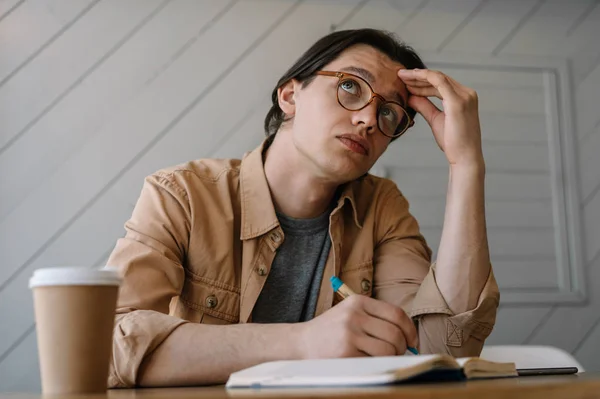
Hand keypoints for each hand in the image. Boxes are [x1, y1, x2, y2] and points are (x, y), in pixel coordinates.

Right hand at [296, 294, 417, 358]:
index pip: (397, 314)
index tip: (412, 341)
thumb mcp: (350, 314)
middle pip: (395, 333)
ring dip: (392, 357)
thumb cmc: (331, 331)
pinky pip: (375, 361)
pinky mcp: (346, 353)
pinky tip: (369, 362)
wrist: (301, 343)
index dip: (410, 330)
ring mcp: (349, 334)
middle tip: (397, 353)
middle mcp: (354, 315)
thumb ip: (376, 318)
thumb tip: (409, 336)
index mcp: (358, 302)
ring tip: (383, 359)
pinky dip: (378, 364)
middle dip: (402, 347)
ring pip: (389, 349)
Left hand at [398, 68, 483, 166]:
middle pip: (439, 78)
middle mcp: (467, 94)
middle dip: (418, 76)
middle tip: (400, 75)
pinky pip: (438, 81)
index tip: (406, 81)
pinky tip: (410, 80)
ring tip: (402, 77)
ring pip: (437, 78)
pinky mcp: (457, 101)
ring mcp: (464, 96)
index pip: (441, 84)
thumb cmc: (453, 142)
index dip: (423, 81)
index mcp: (464, 98)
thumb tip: (410, 97)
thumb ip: (425, 106)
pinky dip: (423, 78)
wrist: (464, 157)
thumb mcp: (435, 120)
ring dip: (418, 76)